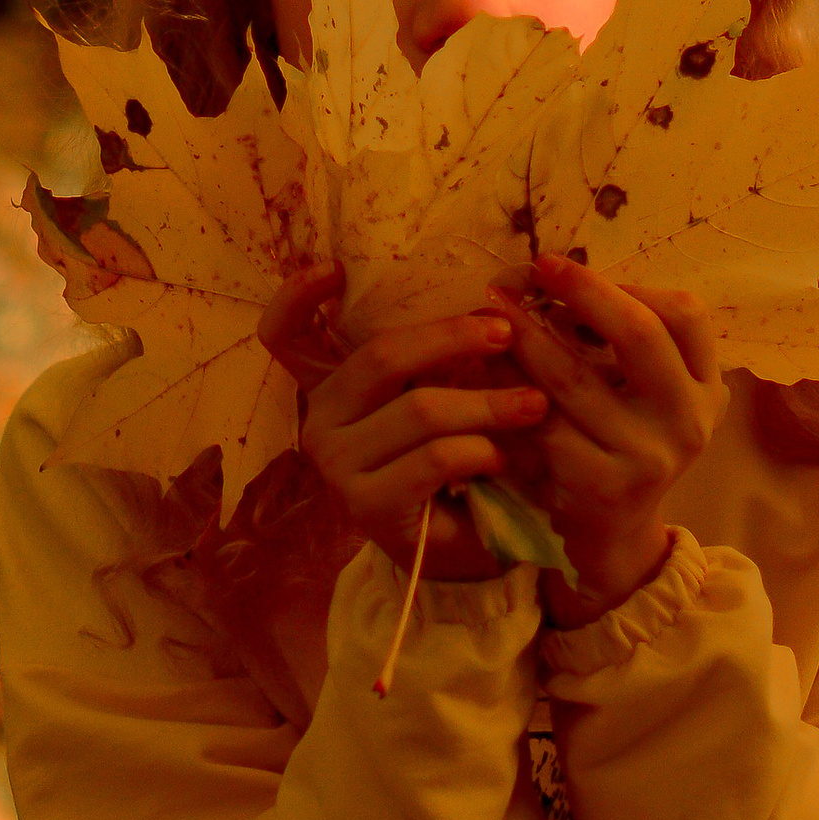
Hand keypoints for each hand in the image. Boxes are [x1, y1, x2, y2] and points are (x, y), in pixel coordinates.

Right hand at [259, 266, 550, 573]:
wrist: (459, 551)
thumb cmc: (452, 463)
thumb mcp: (439, 398)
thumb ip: (439, 357)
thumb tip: (491, 298)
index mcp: (330, 387)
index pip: (285, 335)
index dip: (296, 298)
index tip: (333, 268)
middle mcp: (319, 421)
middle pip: (381, 357)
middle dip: (451, 338)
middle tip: (506, 332)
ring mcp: (337, 466)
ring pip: (419, 409)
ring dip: (487, 404)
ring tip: (533, 403)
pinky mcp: (367, 506)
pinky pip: (433, 459)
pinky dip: (479, 450)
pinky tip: (504, 457)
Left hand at [490, 260, 720, 619]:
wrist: (613, 535)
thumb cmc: (622, 442)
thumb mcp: (646, 394)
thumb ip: (623, 341)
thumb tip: (554, 274)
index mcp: (705, 388)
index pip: (685, 314)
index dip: (624, 283)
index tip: (565, 267)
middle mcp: (687, 421)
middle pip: (639, 335)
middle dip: (582, 292)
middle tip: (534, 266)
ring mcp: (646, 457)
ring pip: (575, 379)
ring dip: (526, 336)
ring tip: (491, 309)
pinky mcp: (599, 486)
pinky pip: (543, 425)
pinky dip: (510, 393)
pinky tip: (483, 372)